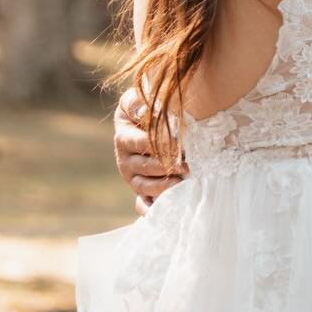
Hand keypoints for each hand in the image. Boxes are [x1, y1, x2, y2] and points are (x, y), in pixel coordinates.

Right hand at [114, 87, 186, 208]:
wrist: (152, 123)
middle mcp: (125, 160)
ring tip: (181, 184)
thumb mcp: (137, 99)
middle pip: (143, 167)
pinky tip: (164, 211)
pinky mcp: (141, 193)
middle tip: (187, 165)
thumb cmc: (148, 109)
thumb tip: (144, 111)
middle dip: (166, 167)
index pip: (141, 143)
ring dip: (162, 187)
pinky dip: (151, 210)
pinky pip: (142, 206)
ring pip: (144, 187)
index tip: (179, 144)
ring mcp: (133, 179)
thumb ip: (137, 102)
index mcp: (124, 138)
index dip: (159, 144)